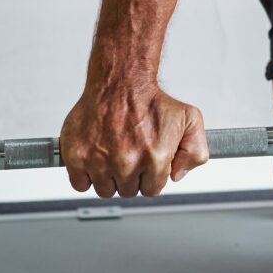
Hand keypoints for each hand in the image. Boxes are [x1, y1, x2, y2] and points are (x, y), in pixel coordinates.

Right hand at [59, 80, 209, 198]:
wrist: (121, 81)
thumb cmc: (150, 99)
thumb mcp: (189, 119)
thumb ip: (195, 152)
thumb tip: (177, 175)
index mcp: (154, 158)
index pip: (152, 190)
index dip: (150, 176)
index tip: (146, 162)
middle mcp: (127, 162)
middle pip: (128, 191)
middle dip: (130, 176)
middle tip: (129, 153)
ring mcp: (100, 161)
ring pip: (105, 190)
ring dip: (109, 176)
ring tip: (113, 153)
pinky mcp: (77, 157)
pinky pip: (79, 184)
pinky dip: (85, 175)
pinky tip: (96, 157)